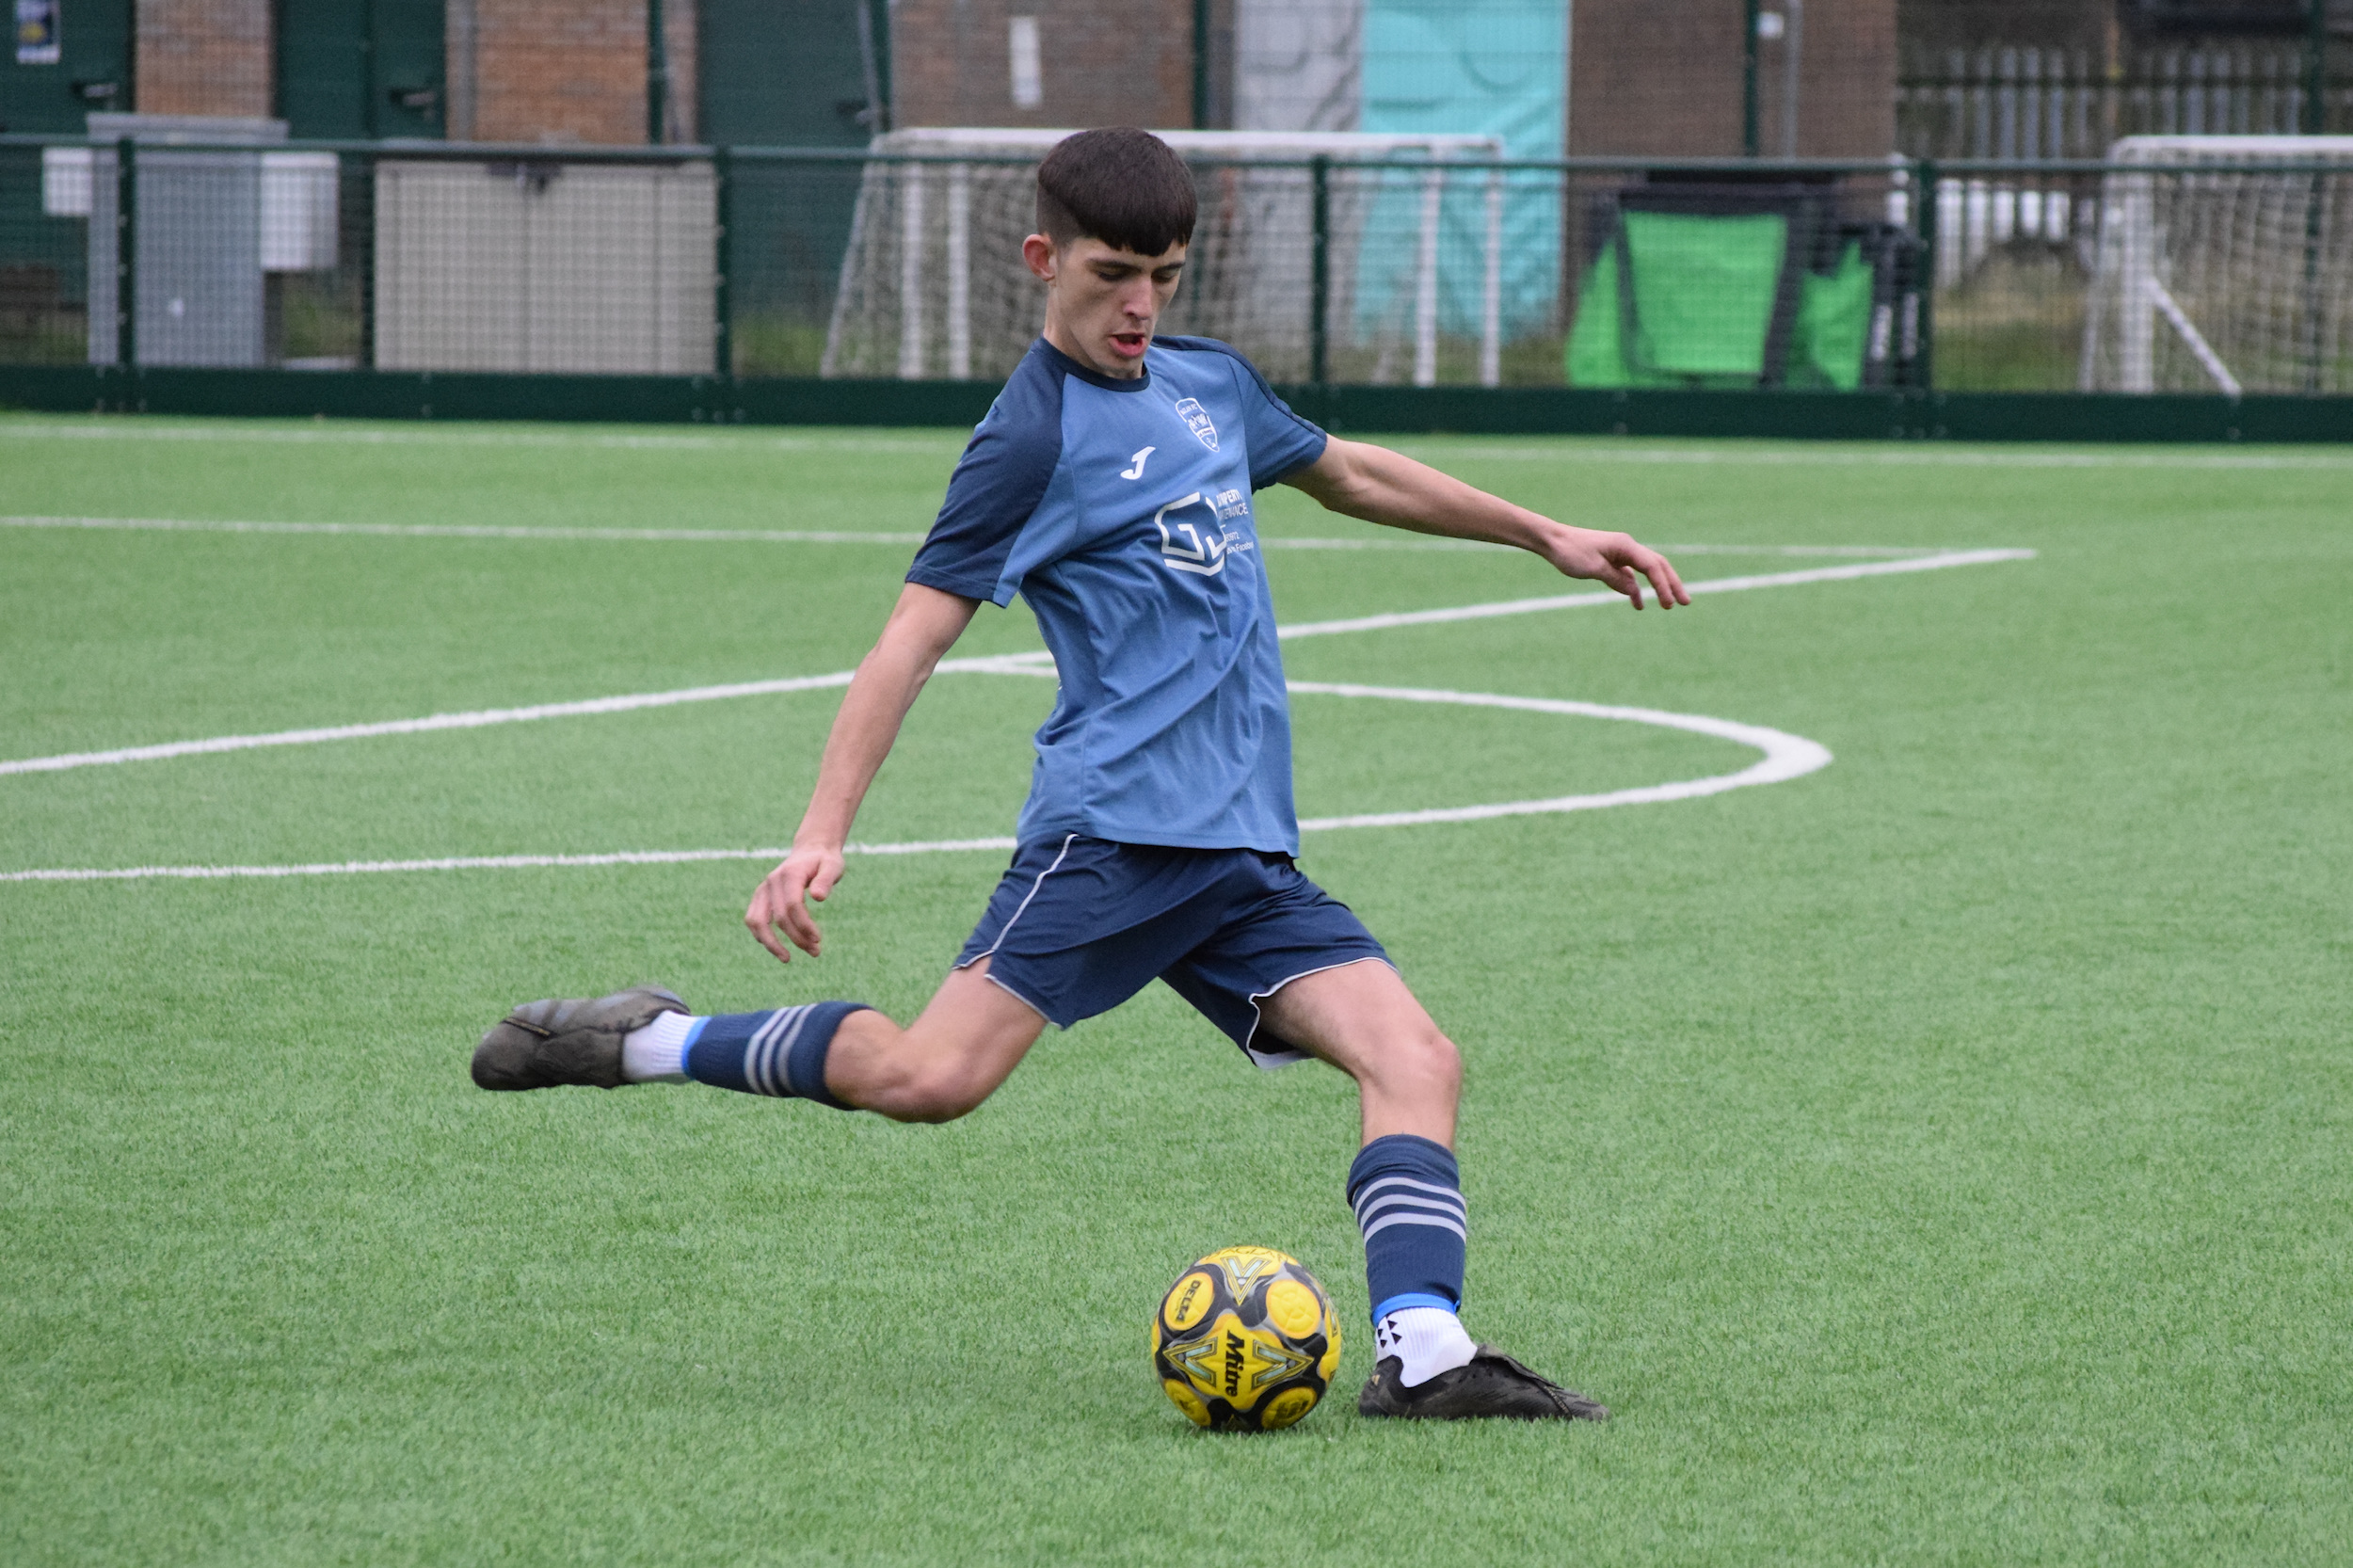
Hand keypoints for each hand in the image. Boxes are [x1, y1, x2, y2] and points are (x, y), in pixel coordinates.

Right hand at [745, 844, 845, 962]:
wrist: (811, 850)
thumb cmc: (825, 861)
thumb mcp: (833, 866)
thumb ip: (826, 880)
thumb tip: (819, 897)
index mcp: (790, 874)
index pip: (793, 905)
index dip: (804, 925)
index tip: (818, 939)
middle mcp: (772, 881)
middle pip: (778, 917)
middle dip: (796, 937)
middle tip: (816, 951)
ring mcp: (763, 889)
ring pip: (757, 921)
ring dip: (771, 943)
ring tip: (787, 959)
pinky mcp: (760, 897)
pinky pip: (753, 920)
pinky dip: (761, 936)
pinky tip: (777, 949)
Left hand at [1545, 526, 1689, 609]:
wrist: (1552, 540)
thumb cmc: (1570, 552)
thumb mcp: (1593, 569)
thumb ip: (1616, 580)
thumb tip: (1634, 591)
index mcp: (1626, 546)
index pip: (1653, 566)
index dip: (1663, 585)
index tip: (1669, 603)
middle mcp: (1627, 547)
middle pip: (1658, 565)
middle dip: (1672, 584)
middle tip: (1686, 603)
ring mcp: (1621, 554)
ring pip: (1647, 570)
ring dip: (1659, 586)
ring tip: (1670, 605)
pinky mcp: (1612, 560)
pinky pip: (1631, 575)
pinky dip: (1637, 588)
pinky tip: (1638, 604)